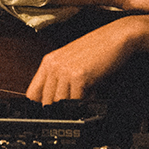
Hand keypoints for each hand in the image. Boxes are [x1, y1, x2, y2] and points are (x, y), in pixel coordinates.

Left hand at [26, 15, 148, 104]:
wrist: (116, 37)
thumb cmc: (99, 48)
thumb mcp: (72, 61)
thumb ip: (60, 78)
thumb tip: (56, 101)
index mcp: (49, 61)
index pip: (32, 93)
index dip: (41, 105)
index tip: (51, 111)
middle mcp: (54, 65)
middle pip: (46, 101)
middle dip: (60, 108)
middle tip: (75, 104)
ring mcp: (64, 70)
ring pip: (60, 103)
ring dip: (74, 105)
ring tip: (86, 94)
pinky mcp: (78, 76)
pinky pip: (76, 101)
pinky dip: (85, 101)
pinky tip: (93, 91)